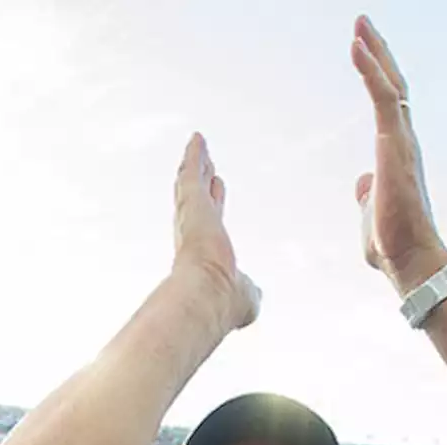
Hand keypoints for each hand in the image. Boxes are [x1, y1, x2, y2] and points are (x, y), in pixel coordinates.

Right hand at [172, 133, 259, 330]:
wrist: (210, 295)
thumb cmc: (225, 303)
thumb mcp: (246, 297)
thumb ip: (249, 291)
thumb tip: (254, 294)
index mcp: (206, 255)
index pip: (210, 225)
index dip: (214, 207)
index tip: (217, 191)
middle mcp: (195, 233)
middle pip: (198, 200)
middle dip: (202, 182)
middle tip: (205, 164)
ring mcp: (192, 215)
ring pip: (193, 183)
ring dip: (196, 163)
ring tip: (199, 145)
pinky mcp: (192, 201)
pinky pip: (192, 171)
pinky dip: (195, 154)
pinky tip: (198, 138)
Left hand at [350, 16, 446, 295]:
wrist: (410, 262)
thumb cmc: (392, 246)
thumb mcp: (370, 213)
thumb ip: (366, 195)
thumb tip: (362, 183)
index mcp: (398, 154)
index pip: (388, 105)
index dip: (377, 76)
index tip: (364, 51)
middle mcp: (404, 142)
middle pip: (393, 85)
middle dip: (379, 53)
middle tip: (363, 24)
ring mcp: (402, 142)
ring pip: (390, 84)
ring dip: (374, 52)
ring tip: (359, 24)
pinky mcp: (395, 145)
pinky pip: (382, 96)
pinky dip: (370, 69)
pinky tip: (357, 46)